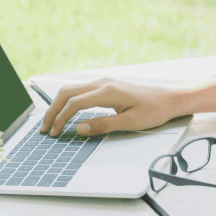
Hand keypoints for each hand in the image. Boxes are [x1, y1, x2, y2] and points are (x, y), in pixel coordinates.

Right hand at [39, 78, 184, 136]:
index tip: (53, 132)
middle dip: (52, 111)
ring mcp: (104, 83)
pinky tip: (66, 114)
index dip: (61, 118)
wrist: (170, 99)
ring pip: (71, 91)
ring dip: (59, 105)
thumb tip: (78, 128)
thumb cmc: (154, 111)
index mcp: (107, 91)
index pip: (74, 103)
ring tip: (51, 123)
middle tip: (45, 129)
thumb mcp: (130, 122)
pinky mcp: (106, 87)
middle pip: (66, 93)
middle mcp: (103, 83)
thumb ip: (103, 125)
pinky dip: (68, 102)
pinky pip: (81, 92)